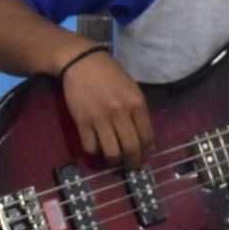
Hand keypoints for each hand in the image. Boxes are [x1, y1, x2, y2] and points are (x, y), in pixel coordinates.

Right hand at [59, 50, 154, 166]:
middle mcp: (120, 112)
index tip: (143, 160)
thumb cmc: (110, 75)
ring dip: (114, 161)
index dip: (146, 153)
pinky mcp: (83, 121)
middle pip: (131, 148)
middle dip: (132, 163)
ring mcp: (100, 118)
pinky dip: (95, 151)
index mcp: (136, 103)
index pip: (146, 137)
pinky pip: (91, 146)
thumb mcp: (131, 89)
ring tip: (114, 160)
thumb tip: (144, 139)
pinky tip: (97, 147)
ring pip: (112, 152)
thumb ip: (138, 112)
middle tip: (130, 167)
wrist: (82, 62)